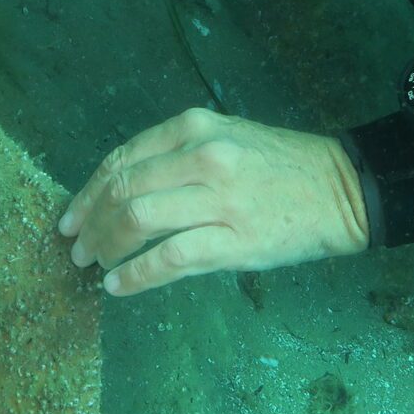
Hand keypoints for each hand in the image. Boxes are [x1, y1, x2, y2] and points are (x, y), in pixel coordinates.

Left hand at [57, 108, 370, 296]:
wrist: (341, 189)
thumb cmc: (280, 165)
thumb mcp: (226, 137)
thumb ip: (176, 154)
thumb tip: (122, 190)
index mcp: (195, 128)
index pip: (122, 159)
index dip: (88, 191)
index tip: (72, 216)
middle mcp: (202, 157)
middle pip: (123, 190)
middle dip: (90, 223)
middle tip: (76, 248)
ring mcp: (219, 199)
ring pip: (138, 221)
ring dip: (106, 246)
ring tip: (94, 265)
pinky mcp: (234, 240)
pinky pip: (169, 259)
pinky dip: (135, 275)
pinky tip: (118, 285)